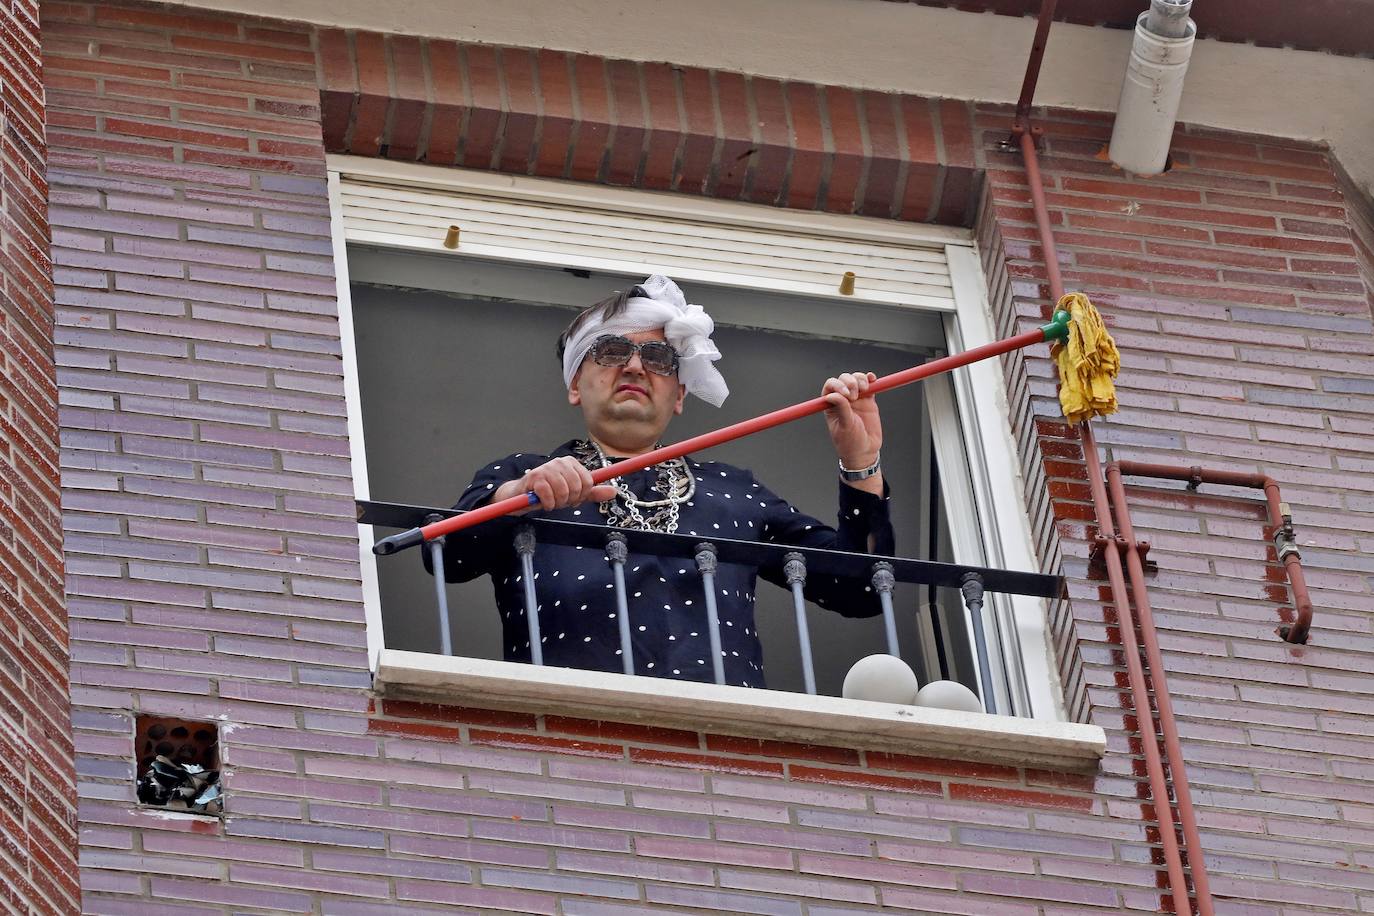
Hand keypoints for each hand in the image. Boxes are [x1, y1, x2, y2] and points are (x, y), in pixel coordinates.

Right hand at [492, 456, 616, 511]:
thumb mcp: (574, 493)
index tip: (573, 499)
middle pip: (577, 487)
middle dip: (569, 500)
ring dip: (558, 503)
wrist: (522, 496)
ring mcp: (546, 468)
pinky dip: (548, 504)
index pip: (588, 482)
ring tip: (551, 501)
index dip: (582, 495)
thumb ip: (593, 492)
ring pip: (563, 492)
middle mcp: (560, 462)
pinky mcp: (534, 478)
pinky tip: (543, 502)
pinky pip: (549, 495)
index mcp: (571, 463)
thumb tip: (613, 492)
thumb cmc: (550, 493)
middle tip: (560, 501)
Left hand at [822, 370, 882, 471]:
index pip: (830, 387)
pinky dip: (870, 379)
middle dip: (850, 382)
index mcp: (831, 405)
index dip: (837, 385)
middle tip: (855, 395)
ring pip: (856, 379)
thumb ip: (841, 409)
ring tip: (865, 389)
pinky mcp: (869, 399)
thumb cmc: (850, 442)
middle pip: (844, 380)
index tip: (846, 393)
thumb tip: (831, 395)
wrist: (865, 450)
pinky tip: (872, 378)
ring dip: (860, 379)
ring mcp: (856, 398)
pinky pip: (869, 385)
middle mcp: (842, 399)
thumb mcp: (845, 426)